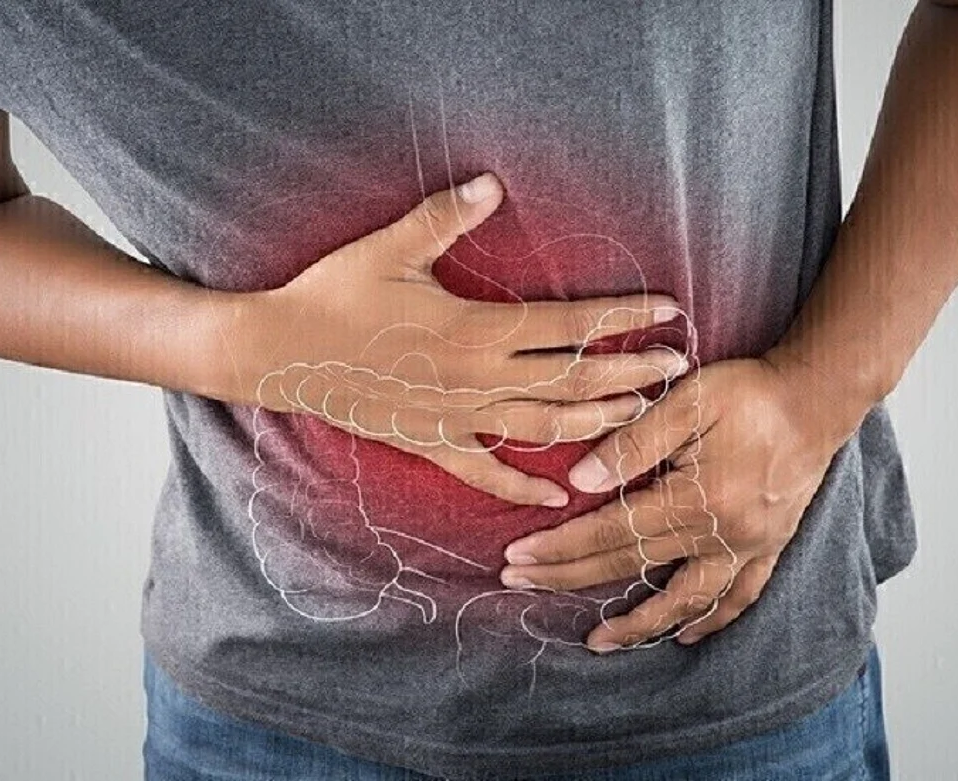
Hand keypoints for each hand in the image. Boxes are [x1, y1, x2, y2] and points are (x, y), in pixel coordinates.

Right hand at [236, 172, 689, 507]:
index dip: (621, 318)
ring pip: (542, 427)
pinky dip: (523, 485)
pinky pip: (486, 471)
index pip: (567, 326)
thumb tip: (491, 185)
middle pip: (571, 380)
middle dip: (629, 375)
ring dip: (595, 422)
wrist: (281, 353)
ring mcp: (456, 417)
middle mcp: (475, 379)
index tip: (667, 311)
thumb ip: (443, 219)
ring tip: (641, 417)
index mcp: (474, 329)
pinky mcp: (430, 441)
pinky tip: (557, 496)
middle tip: (677, 369)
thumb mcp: (387, 249)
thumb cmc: (333, 296)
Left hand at [496, 355, 856, 649]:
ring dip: (640, 625)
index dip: (560, 547)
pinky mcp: (770, 547)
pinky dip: (709, 620)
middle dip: (570, 577)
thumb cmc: (751, 391)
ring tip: (599, 642)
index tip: (518, 558)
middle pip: (633, 566)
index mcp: (697, 498)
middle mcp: (723, 534)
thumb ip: (632, 443)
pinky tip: (683, 634)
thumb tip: (579, 481)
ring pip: (686, 601)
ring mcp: (750, 547)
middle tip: (521, 585)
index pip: (610, 532)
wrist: (820, 396)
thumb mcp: (688, 400)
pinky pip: (738, 598)